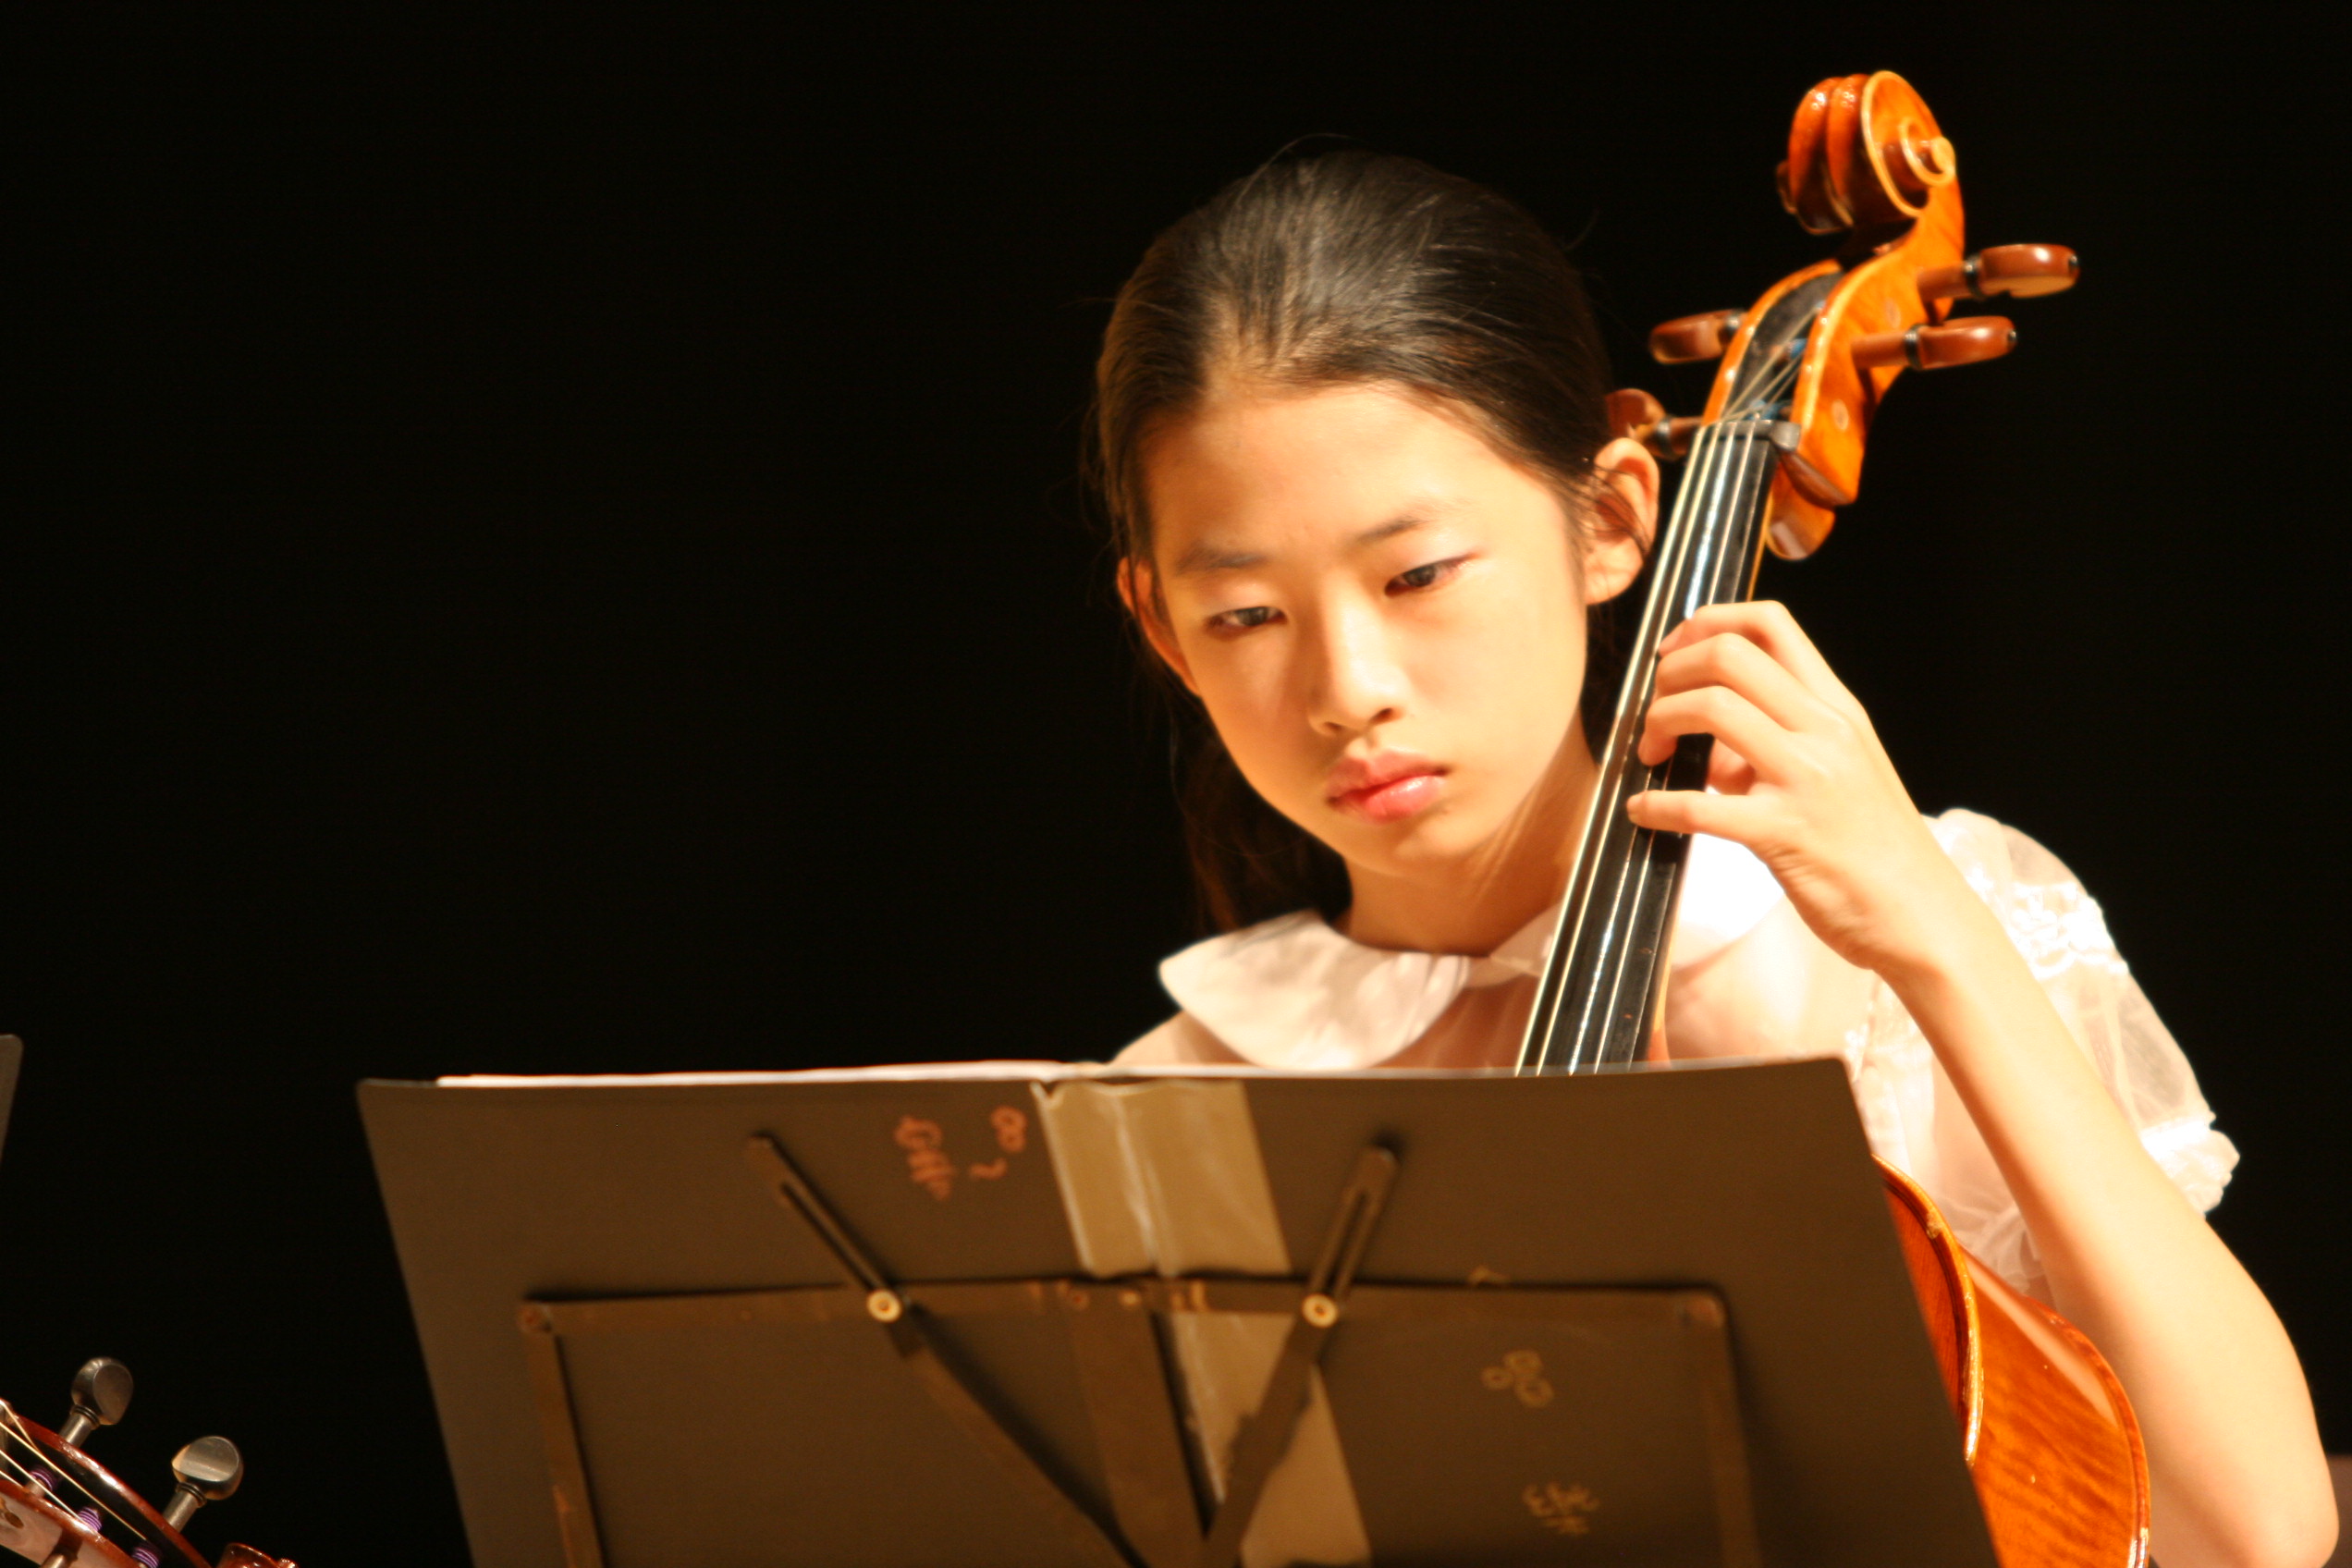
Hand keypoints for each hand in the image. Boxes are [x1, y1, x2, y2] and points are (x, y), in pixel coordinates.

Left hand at [1623, 601, 1980, 983]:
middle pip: (1728, 654)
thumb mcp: (1833, 773)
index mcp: (1835, 708)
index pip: (1770, 623)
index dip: (1706, 623)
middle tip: (1655, 717)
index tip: (1672, 655)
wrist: (1920, 916)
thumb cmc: (1872, 848)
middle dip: (1670, 675)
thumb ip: (1771, 746)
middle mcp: (1824, 730)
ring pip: (1711, 707)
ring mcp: (1807, 778)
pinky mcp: (1785, 834)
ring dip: (1659, 725)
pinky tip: (1642, 813)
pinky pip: (1699, 805)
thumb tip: (1703, 743)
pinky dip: (1656, 805)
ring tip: (1651, 759)